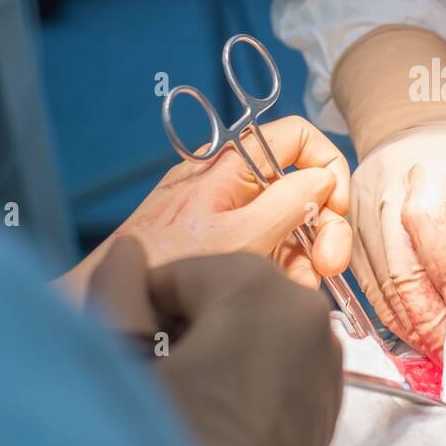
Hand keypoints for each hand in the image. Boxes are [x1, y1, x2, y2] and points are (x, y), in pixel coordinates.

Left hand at [59, 116, 351, 300]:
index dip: (327, 166)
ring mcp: (229, 213)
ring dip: (305, 257)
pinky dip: (283, 270)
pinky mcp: (225, 244)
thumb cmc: (166, 271)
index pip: (298, 136)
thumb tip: (322, 182)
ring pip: (292, 223)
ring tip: (297, 287)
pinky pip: (270, 248)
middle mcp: (232, 181)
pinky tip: (280, 293)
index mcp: (231, 163)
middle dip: (324, 224)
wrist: (111, 309)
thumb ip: (288, 202)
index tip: (335, 208)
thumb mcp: (240, 237)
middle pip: (303, 185)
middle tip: (327, 265)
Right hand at [87, 239, 342, 445]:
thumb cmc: (176, 444)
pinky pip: (279, 359)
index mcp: (257, 285)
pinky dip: (249, 375)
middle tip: (165, 384)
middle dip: (183, 331)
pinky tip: (224, 416)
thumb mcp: (126, 363)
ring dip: (216, 352)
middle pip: (218, 296)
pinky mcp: (331, 391)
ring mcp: (325, 351)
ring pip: (250, 327)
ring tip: (193, 403)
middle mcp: (304, 307)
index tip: (139, 361)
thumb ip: (118, 293)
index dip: (142, 317)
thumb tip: (129, 250)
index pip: (174, 275)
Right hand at [348, 120, 445, 360]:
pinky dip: (391, 313)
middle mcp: (386, 190)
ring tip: (438, 349)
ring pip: (380, 283)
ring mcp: (359, 211)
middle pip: (398, 265)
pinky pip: (366, 283)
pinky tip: (415, 329)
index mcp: (433, 170)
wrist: (418, 129)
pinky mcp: (347, 230)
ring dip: (410, 324)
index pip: (427, 223)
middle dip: (428, 319)